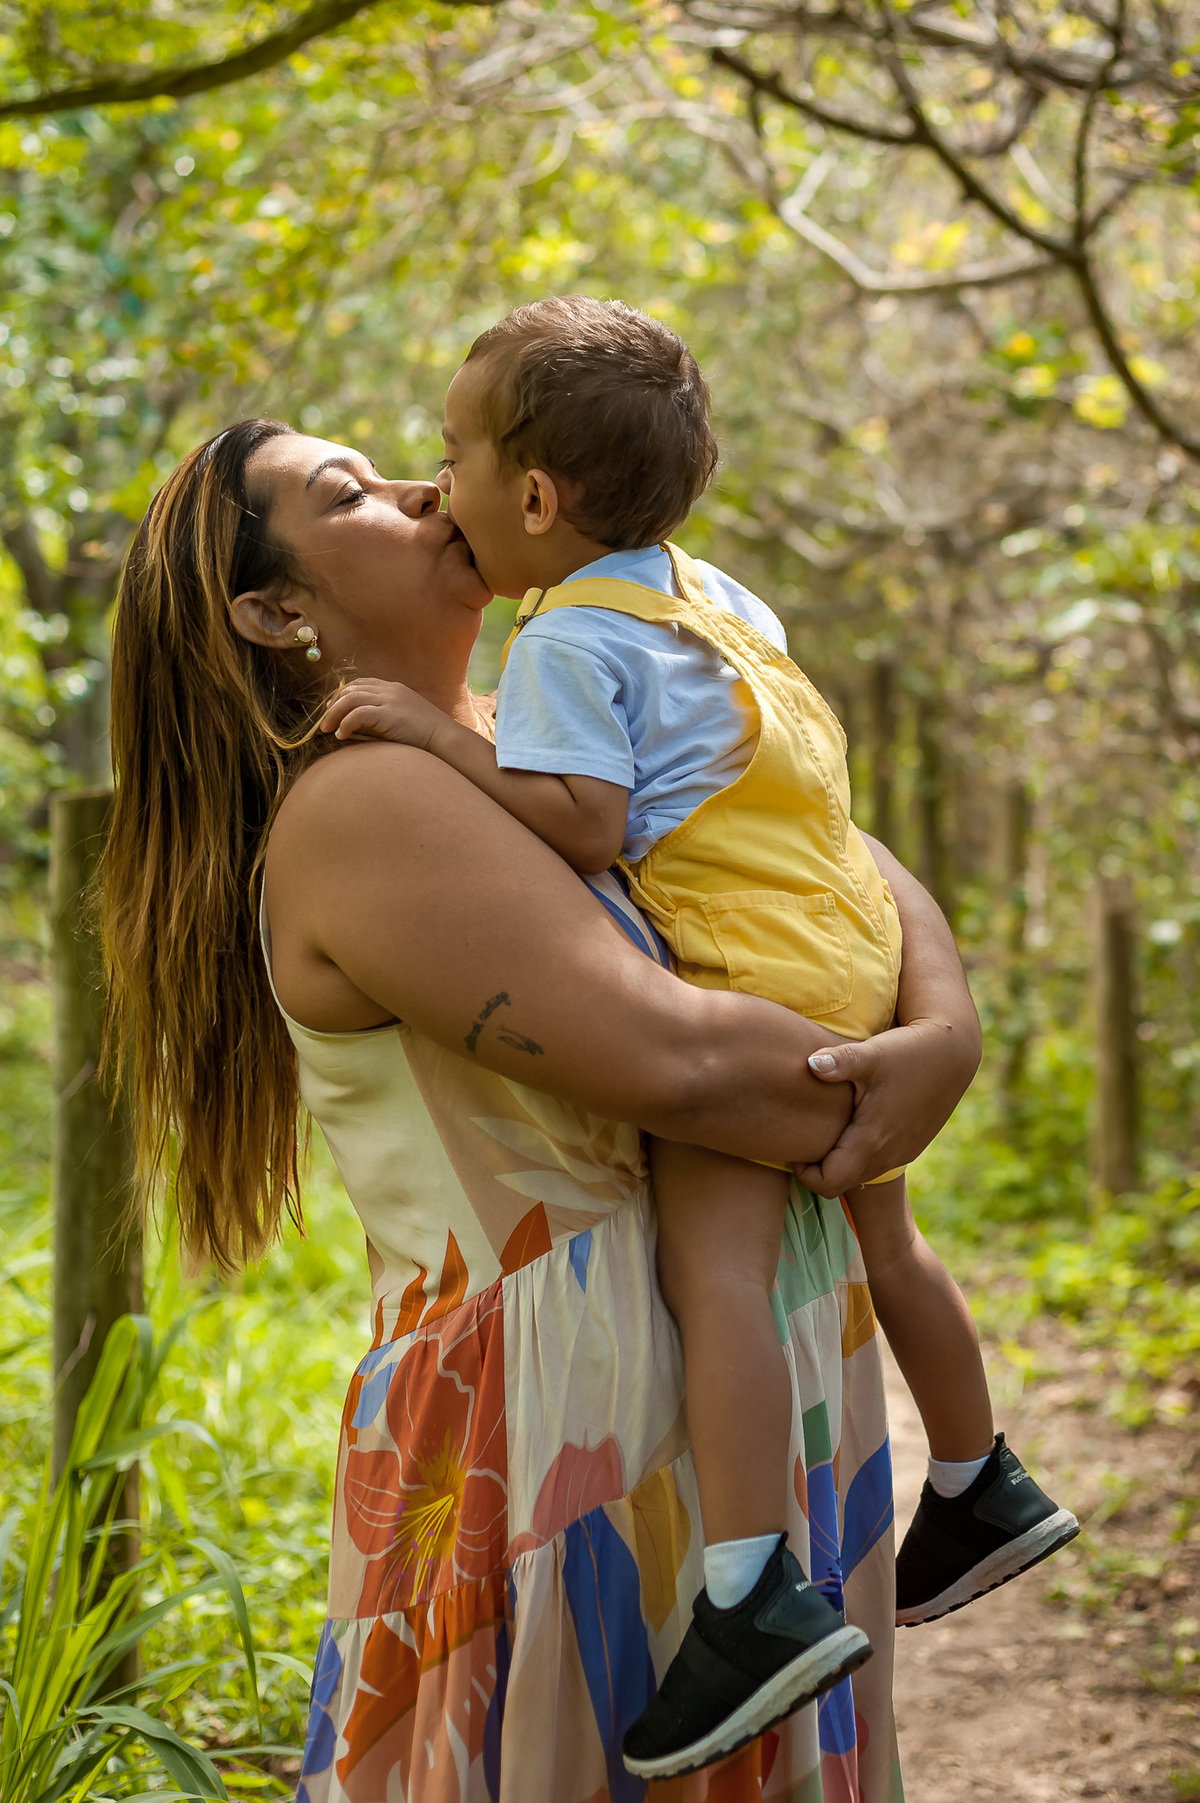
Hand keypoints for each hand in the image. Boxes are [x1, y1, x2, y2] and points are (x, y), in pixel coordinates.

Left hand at [319, 679, 445, 750]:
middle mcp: (390, 690)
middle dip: (333, 705)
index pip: (360, 684)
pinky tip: (342, 736)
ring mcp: (390, 700)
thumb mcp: (404, 720)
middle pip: (350, 689)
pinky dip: (345, 724)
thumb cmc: (427, 736)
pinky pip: (357, 714)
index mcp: (394, 689)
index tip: (332, 710)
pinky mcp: (389, 714)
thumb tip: (356, 727)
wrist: (447, 739)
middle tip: (324, 723)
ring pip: (349, 699)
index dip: (342, 695)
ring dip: (334, 714)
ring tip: (327, 730)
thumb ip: (383, 717)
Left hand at [793, 1017, 978, 1196]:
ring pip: (861, 1174)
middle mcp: (889, 1155)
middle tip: (805, 1141)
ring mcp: (903, 1153)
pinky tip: (854, 1124)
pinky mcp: (912, 1145)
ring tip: (826, 1131)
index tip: (795, 1151)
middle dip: (820, 1169)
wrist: (953, 1052)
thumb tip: (809, 1064)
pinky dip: (861, 1153)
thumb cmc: (908, 1052)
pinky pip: (878, 1162)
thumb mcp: (872, 1054)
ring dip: (841, 1162)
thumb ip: (839, 1061)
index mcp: (872, 1140)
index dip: (806, 1174)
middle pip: (843, 1182)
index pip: (829, 1183)